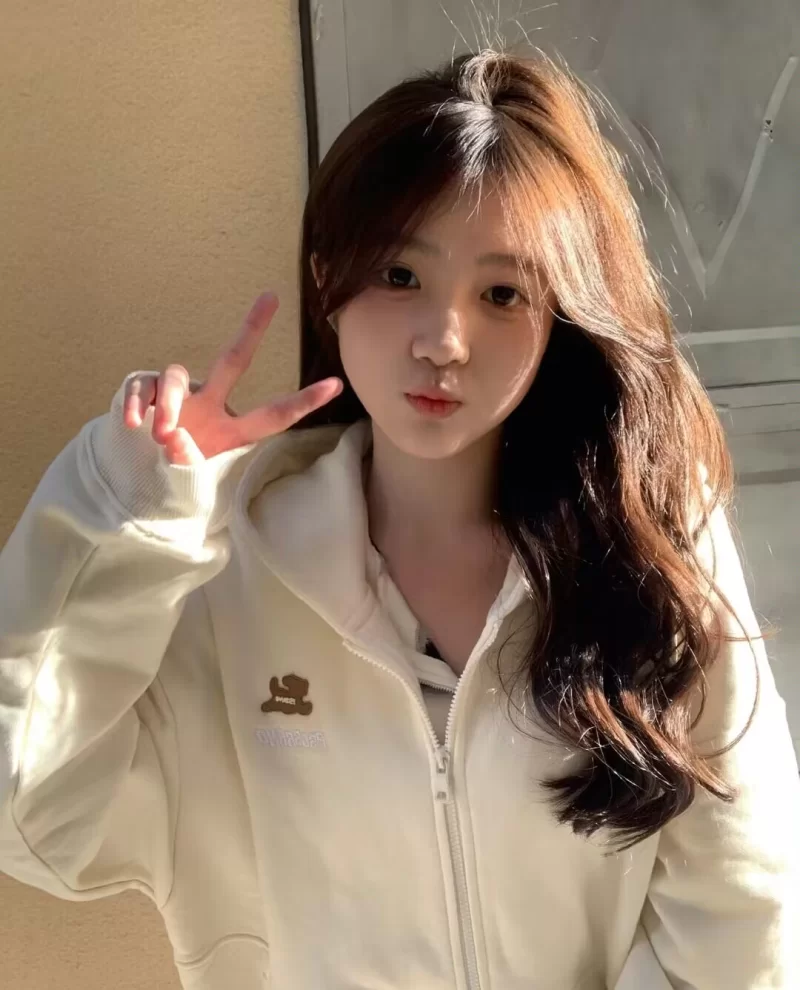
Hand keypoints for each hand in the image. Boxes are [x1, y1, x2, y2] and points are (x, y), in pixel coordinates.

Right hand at [122, 292, 341, 464]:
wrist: (131, 482)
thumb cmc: (169, 480)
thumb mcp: (186, 482)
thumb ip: (185, 465)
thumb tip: (175, 440)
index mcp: (230, 430)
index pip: (272, 415)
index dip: (302, 403)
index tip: (336, 385)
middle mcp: (207, 405)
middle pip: (232, 361)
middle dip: (251, 329)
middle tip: (270, 297)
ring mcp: (176, 397)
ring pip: (176, 377)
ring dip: (169, 405)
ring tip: (163, 435)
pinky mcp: (141, 392)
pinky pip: (140, 387)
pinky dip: (136, 404)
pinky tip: (132, 423)